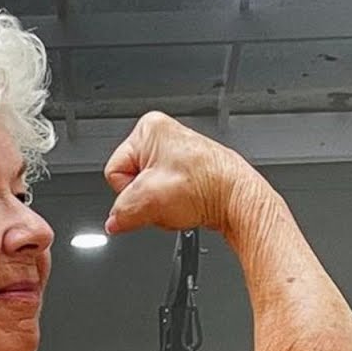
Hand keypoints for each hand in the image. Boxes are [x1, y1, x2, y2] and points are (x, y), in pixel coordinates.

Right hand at [103, 112, 259, 234]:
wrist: (237, 199)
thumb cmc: (206, 185)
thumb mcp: (146, 201)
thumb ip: (120, 212)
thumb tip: (114, 222)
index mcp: (149, 128)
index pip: (115, 171)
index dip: (128, 191)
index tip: (148, 197)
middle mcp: (164, 135)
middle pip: (132, 181)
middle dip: (146, 199)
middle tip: (166, 200)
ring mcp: (178, 153)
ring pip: (150, 191)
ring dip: (160, 204)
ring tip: (180, 202)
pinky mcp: (189, 171)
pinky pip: (166, 194)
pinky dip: (174, 204)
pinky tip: (187, 204)